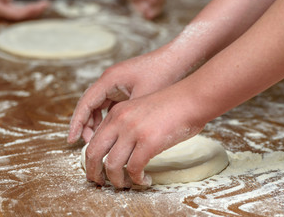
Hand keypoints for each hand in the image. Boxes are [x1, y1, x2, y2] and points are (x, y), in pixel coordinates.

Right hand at [0, 0, 48, 20]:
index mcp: (7, 13)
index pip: (21, 13)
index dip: (30, 11)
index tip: (38, 6)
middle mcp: (13, 16)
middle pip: (28, 15)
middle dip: (37, 9)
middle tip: (46, 3)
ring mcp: (16, 15)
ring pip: (30, 14)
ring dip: (39, 9)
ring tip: (47, 3)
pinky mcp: (18, 13)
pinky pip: (29, 12)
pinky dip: (36, 8)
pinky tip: (42, 5)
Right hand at [68, 45, 186, 144]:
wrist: (178, 59)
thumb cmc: (163, 74)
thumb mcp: (144, 98)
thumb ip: (127, 117)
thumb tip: (115, 139)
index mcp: (109, 79)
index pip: (86, 103)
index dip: (77, 123)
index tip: (71, 140)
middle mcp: (110, 80)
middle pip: (90, 105)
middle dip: (86, 126)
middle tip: (87, 145)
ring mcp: (118, 83)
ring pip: (100, 106)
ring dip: (97, 122)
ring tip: (99, 142)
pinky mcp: (126, 87)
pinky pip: (111, 104)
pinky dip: (109, 118)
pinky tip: (114, 132)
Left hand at [83, 83, 203, 187]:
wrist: (190, 99)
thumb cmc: (171, 106)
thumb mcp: (139, 109)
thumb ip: (126, 126)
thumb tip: (120, 150)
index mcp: (116, 112)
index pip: (94, 140)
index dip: (92, 159)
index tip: (99, 169)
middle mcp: (120, 121)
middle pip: (93, 153)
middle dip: (93, 172)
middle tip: (100, 183)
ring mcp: (133, 131)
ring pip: (112, 165)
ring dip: (117, 181)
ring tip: (126, 185)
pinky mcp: (148, 142)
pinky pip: (134, 168)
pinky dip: (137, 180)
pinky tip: (145, 180)